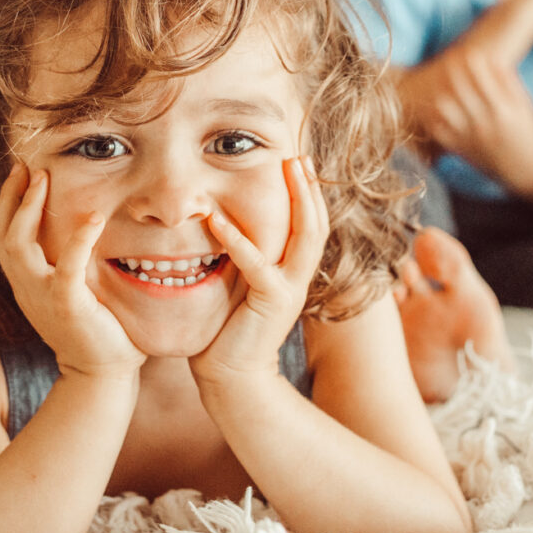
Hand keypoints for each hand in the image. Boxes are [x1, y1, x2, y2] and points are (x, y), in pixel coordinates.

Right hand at [0, 163, 144, 382]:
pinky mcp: (67, 305)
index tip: (20, 173)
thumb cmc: (96, 331)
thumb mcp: (74, 292)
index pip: (4, 237)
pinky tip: (94, 216)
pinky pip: (66, 266)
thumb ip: (70, 263)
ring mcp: (42, 297)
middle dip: (11, 196)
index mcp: (26, 284)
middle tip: (25, 165)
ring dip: (28, 208)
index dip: (6, 204)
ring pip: (17, 245)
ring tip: (43, 179)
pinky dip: (79, 238)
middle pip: (2, 234)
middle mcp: (26, 288)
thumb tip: (88, 225)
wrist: (101, 375)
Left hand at [190, 157, 328, 390]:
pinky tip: (216, 218)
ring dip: (298, 198)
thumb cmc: (227, 332)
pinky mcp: (271, 301)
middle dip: (310, 187)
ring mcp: (289, 290)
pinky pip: (257, 262)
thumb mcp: (238, 284)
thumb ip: (242, 256)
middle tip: (301, 154)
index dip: (308, 194)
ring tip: (288, 167)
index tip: (299, 163)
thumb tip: (220, 218)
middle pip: (316, 224)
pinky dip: (237, 238)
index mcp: (292, 274)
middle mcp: (298, 279)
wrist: (232, 377)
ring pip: (306, 236)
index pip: (309, 226)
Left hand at [399, 45, 532, 192]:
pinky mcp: (461, 150)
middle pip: (459, 89)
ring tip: (442, 84)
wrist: (527, 171)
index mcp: (503, 110)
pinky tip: (438, 107)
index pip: (481, 78)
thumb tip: (492, 59)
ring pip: (444, 108)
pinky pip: (438, 130)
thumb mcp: (525, 107)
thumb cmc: (529, 133)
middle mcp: (484, 123)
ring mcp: (470, 138)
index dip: (471, 62)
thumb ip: (509, 84)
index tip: (466, 52)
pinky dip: (435, 116)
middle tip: (449, 59)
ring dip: (442, 92)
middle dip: (453, 70)